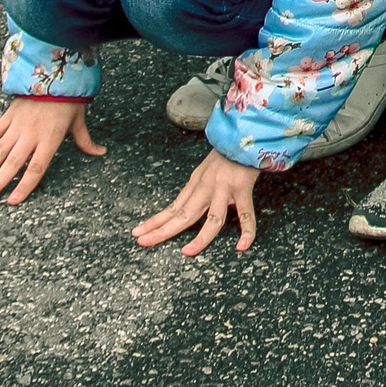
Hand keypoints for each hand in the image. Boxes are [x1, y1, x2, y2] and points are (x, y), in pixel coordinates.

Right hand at [0, 97, 103, 203]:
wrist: (55, 72)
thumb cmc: (69, 99)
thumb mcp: (79, 121)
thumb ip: (85, 141)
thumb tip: (101, 152)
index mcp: (50, 139)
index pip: (35, 168)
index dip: (24, 186)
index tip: (12, 202)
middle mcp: (31, 134)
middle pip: (12, 164)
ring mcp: (18, 125)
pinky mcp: (9, 115)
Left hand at [135, 148, 261, 255]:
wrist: (245, 134)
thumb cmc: (227, 152)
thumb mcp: (205, 169)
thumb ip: (197, 188)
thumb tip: (187, 206)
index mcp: (196, 184)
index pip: (172, 207)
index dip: (155, 222)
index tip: (139, 233)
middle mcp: (206, 188)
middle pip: (183, 214)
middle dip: (163, 230)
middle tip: (144, 242)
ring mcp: (224, 189)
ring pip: (212, 219)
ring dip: (200, 238)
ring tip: (187, 252)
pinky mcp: (242, 189)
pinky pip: (245, 214)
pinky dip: (247, 231)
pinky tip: (242, 246)